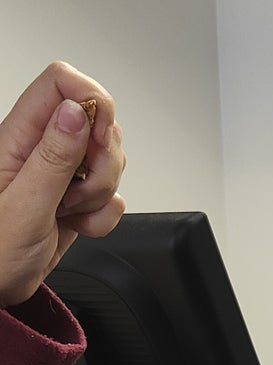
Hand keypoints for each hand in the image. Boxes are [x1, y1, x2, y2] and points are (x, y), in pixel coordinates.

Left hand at [0, 61, 125, 308]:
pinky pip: (108, 197)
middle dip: (104, 160)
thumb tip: (77, 111)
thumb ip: (54, 156)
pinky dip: (103, 215)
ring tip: (71, 212)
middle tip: (78, 189)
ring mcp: (58, 175)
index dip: (91, 101)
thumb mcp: (23, 205)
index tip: (99, 137)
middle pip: (95, 123)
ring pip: (106, 161)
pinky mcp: (72, 200)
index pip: (60, 84)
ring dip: (103, 191)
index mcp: (17, 138)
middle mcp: (39, 150)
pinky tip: (78, 225)